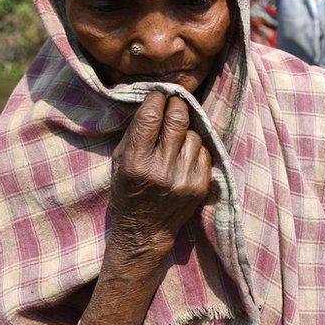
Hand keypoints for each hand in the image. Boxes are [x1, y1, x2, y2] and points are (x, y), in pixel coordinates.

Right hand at [109, 92, 212, 255]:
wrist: (144, 231)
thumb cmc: (128, 191)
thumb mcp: (120, 161)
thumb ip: (136, 132)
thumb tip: (156, 101)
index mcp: (136, 161)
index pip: (151, 116)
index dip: (157, 98)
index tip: (160, 93)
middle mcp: (161, 169)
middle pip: (178, 119)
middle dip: (177, 104)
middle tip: (175, 101)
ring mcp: (183, 178)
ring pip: (193, 134)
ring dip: (186, 130)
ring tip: (176, 137)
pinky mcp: (200, 186)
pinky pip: (204, 152)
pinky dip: (195, 148)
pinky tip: (184, 155)